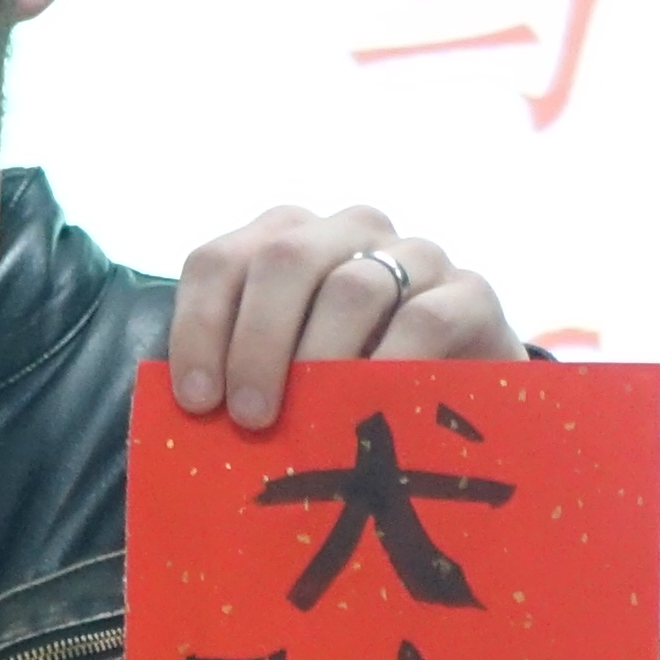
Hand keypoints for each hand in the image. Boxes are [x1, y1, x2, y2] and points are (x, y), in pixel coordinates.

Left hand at [163, 205, 526, 430]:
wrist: (459, 401)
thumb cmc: (348, 392)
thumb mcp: (285, 380)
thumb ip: (238, 381)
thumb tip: (190, 427)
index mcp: (286, 242)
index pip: (221, 261)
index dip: (199, 326)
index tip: (196, 400)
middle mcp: (347, 233)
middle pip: (285, 259)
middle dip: (257, 341)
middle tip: (250, 418)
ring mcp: (413, 256)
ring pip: (352, 286)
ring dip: (320, 358)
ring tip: (309, 422)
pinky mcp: (469, 293)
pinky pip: (424, 319)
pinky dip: (391, 366)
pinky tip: (371, 410)